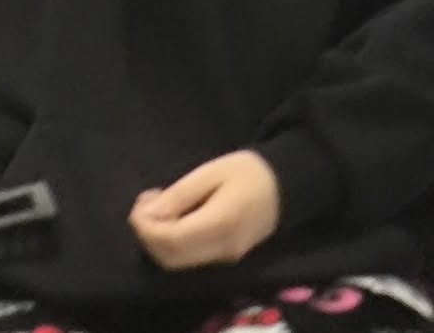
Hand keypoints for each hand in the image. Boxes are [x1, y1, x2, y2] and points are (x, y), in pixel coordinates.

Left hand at [128, 150, 279, 270]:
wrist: (291, 183)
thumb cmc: (252, 171)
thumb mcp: (214, 170)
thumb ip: (180, 194)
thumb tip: (148, 214)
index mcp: (221, 222)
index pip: (171, 239)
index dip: (146, 227)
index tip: (141, 203)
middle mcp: (222, 248)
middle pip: (170, 257)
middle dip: (148, 235)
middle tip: (147, 204)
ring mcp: (226, 257)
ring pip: (177, 262)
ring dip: (158, 241)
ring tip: (158, 210)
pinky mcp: (227, 257)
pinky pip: (189, 259)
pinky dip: (172, 244)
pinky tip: (174, 221)